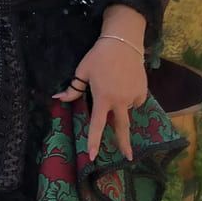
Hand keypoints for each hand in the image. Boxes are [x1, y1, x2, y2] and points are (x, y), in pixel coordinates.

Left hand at [54, 38, 148, 160]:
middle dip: (124, 144)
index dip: (94, 141)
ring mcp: (133, 96)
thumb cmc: (99, 57)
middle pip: (122, 128)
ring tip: (115, 84)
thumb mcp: (83, 71)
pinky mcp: (143, 91)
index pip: (97, 124)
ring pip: (125, 109)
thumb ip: (73, 89)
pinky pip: (134, 101)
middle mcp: (120, 100)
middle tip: (128, 158)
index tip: (93, 156)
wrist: (124, 42)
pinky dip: (129, 98)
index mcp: (103, 98)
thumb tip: (58, 98)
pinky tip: (125, 84)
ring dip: (120, 106)